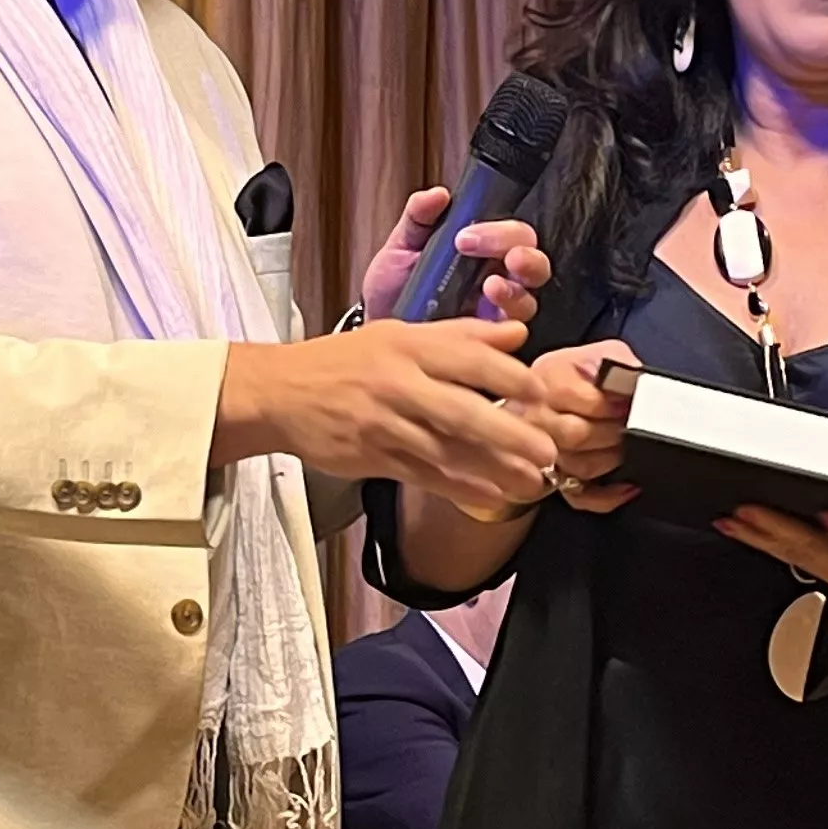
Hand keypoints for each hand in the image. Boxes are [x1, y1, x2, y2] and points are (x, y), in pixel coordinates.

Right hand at [217, 317, 554, 516]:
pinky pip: (424, 475)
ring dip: (493, 469)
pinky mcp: (374, 458)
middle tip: (548, 448)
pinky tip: (491, 495)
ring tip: (533, 481)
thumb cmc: (342, 362)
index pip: (468, 359)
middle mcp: (398, 385)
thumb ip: (460, 337)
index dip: (510, 376)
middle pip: (461, 411)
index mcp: (407, 348)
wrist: (280, 393)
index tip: (542, 391)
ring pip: (446, 451)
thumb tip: (516, 333)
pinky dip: (460, 487)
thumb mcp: (399, 335)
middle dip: (508, 433)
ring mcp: (385, 425)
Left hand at [357, 184, 548, 326]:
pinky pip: (511, 335)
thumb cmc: (392, 288)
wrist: (374, 329)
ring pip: (529, 300)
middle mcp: (498, 278)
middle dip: (527, 259)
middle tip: (508, 258)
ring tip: (491, 288)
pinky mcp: (489, 342)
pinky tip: (484, 318)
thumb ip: (418, 217)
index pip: (514, 234)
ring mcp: (495, 313)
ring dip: (516, 292)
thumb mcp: (400, 247)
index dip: (500, 232)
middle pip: (534, 264)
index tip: (466, 237)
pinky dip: (504, 326)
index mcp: (484, 250)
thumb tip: (437, 195)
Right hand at [517, 340, 642, 513]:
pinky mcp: (549, 479)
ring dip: (612, 460)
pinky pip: (578, 496)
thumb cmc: (576, 377)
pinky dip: (607, 496)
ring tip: (627, 447)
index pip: (576, 397)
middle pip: (575, 434)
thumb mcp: (598, 354)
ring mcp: (537, 450)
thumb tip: (637, 377)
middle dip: (613, 432)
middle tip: (630, 426)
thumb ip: (618, 360)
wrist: (541, 402)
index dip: (610, 404)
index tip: (629, 403)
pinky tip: (627, 486)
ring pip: (578, 466)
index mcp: (547, 377)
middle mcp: (535, 414)